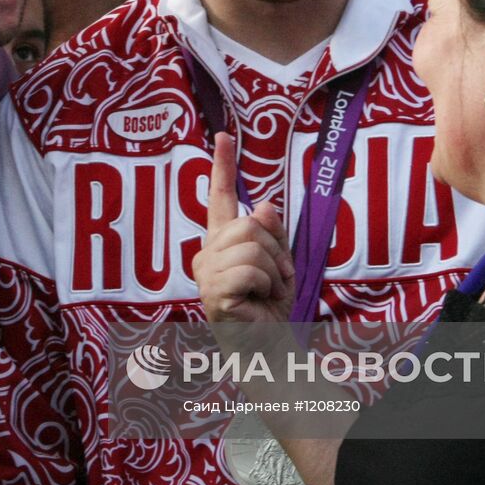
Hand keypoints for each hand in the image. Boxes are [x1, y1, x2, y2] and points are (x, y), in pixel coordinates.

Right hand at [192, 132, 294, 325]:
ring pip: (252, 244)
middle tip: (277, 280)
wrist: (269, 348)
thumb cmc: (270, 309)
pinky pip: (251, 268)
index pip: (221, 198)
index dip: (223, 166)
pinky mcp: (212, 292)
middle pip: (249, 224)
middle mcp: (206, 253)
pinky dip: (268, 284)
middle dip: (276, 251)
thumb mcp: (279, 262)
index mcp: (221, 242)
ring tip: (267, 293)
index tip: (224, 136)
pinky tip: (259, 303)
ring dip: (274, 270)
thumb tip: (263, 205)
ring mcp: (205, 273)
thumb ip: (271, 232)